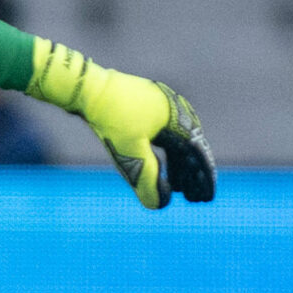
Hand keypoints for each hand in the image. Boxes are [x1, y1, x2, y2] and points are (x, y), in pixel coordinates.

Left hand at [27, 40, 215, 209]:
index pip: (197, 153)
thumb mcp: (130, 154)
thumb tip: (161, 204)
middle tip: (194, 199)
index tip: (205, 199)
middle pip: (190, 147)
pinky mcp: (150, 104)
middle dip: (193, 175)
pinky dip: (167, 152)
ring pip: (177, 140)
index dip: (203, 178)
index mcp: (177, 118)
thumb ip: (147, 180)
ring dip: (180, 165)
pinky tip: (163, 167)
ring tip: (178, 188)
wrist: (88, 88)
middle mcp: (175, 108)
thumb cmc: (110, 119)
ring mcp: (163, 103)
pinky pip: (166, 132)